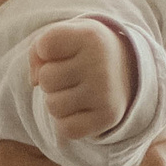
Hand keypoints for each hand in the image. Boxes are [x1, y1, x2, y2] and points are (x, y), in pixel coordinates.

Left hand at [31, 18, 132, 141]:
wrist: (130, 68)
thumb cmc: (85, 51)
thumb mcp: (65, 36)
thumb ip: (38, 49)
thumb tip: (35, 82)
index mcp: (91, 37)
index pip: (44, 47)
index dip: (46, 52)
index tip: (66, 50)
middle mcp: (101, 63)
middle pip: (46, 79)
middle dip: (52, 78)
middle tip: (75, 74)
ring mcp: (105, 92)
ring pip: (53, 106)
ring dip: (58, 101)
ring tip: (79, 91)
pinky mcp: (108, 117)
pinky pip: (66, 129)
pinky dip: (67, 123)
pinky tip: (83, 109)